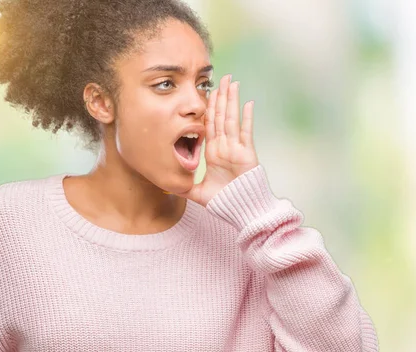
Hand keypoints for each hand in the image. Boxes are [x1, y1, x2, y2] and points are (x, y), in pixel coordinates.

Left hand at [174, 74, 258, 207]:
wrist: (243, 211)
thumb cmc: (225, 202)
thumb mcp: (198, 193)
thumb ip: (184, 188)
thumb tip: (167, 186)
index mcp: (214, 151)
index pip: (209, 124)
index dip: (208, 108)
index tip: (206, 92)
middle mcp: (225, 146)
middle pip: (221, 116)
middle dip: (220, 96)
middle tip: (220, 77)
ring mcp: (236, 148)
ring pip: (232, 118)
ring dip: (232, 100)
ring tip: (232, 82)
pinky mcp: (246, 153)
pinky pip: (246, 132)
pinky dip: (247, 118)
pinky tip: (248, 103)